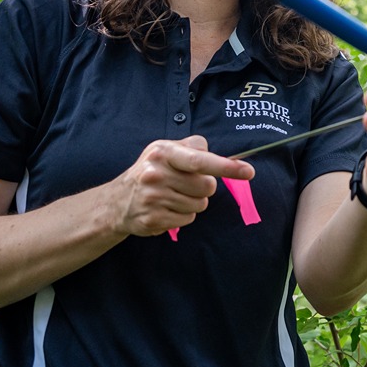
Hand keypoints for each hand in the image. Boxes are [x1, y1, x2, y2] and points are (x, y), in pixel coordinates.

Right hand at [102, 136, 254, 236]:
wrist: (118, 201)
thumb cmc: (151, 171)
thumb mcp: (166, 150)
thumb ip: (193, 147)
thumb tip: (220, 155)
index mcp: (163, 153)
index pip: (199, 160)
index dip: (226, 166)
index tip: (248, 171)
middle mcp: (156, 174)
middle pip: (207, 187)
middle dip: (204, 187)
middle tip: (185, 184)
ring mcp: (154, 199)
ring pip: (199, 205)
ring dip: (192, 202)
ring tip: (173, 196)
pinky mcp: (154, 219)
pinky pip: (188, 219)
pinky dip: (183, 215)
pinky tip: (167, 209)